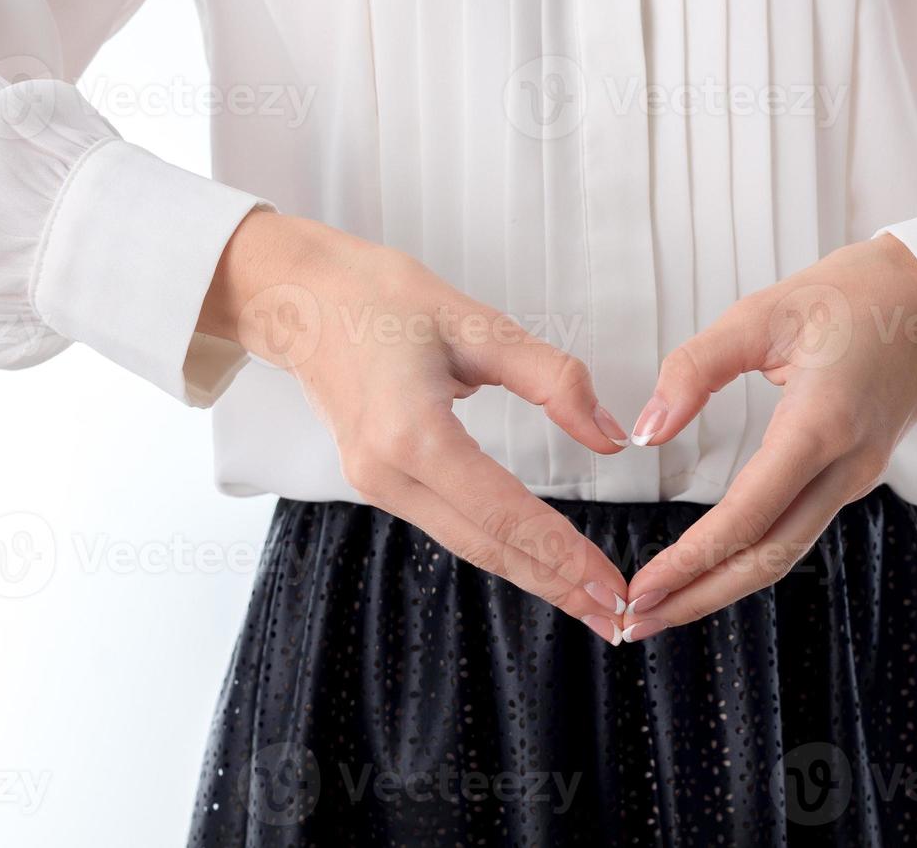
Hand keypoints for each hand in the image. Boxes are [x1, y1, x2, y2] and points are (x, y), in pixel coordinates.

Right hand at [198, 212, 633, 644]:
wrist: (300, 296)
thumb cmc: (381, 299)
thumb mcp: (478, 324)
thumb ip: (552, 380)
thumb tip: (610, 437)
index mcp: (412, 435)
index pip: (505, 512)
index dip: (564, 555)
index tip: (612, 587)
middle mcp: (387, 474)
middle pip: (487, 547)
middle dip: (555, 585)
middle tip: (617, 620)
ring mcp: (375, 483)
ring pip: (468, 543)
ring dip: (530, 574)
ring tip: (586, 601)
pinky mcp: (376, 480)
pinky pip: (449, 525)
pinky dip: (499, 547)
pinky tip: (535, 561)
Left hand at [619, 235, 916, 641]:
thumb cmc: (858, 295)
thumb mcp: (764, 313)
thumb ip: (696, 368)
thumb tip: (649, 428)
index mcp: (821, 426)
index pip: (748, 516)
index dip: (690, 561)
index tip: (641, 587)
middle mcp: (844, 467)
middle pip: (766, 559)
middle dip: (698, 599)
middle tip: (634, 622)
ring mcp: (855, 478)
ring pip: (784, 554)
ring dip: (720, 587)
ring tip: (662, 607)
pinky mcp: (853, 476)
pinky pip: (796, 532)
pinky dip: (748, 560)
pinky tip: (710, 568)